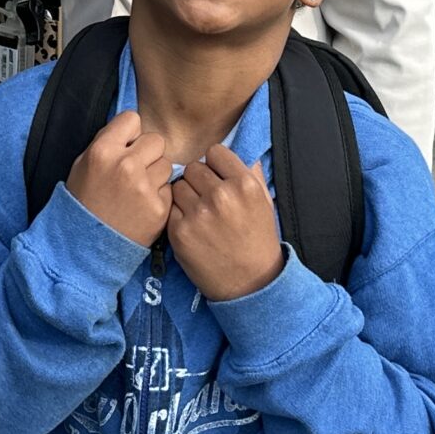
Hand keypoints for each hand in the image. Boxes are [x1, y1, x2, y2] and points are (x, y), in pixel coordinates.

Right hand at [64, 109, 170, 247]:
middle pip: (156, 140)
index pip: (132, 119)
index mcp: (103, 151)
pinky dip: (160, 195)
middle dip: (148, 153)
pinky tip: (143, 206)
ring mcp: (145, 188)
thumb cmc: (83, 203)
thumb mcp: (82, 166)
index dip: (130, 134)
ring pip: (166, 164)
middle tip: (136, 170)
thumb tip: (131, 131)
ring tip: (139, 190)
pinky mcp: (160, 208)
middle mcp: (126, 165)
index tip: (127, 147)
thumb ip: (107, 144)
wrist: (86, 248)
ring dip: (156, 174)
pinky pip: (169, 188)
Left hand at [167, 145, 282, 301]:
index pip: (214, 152)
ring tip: (199, 214)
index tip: (216, 177)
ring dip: (185, 197)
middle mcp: (221, 196)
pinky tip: (191, 228)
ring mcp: (199, 214)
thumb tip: (235, 150)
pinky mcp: (180, 232)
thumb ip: (250, 173)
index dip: (214, 165)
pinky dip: (177, 216)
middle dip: (198, 181)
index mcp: (244, 184)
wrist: (250, 283)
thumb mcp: (264, 202)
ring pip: (178, 186)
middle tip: (206, 198)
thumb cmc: (258, 240)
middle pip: (193, 168)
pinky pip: (170, 208)